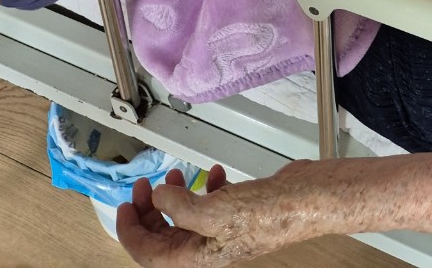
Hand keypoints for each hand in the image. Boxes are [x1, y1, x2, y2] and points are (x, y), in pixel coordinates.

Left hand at [117, 164, 291, 265]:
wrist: (308, 200)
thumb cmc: (267, 212)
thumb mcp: (215, 211)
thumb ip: (180, 206)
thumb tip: (158, 197)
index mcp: (197, 258)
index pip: (150, 254)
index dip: (131, 231)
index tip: (123, 204)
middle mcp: (208, 248)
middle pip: (164, 236)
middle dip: (150, 211)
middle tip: (145, 184)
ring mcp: (224, 230)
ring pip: (186, 218)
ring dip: (175, 196)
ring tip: (176, 173)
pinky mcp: (239, 212)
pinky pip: (211, 203)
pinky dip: (206, 187)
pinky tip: (212, 174)